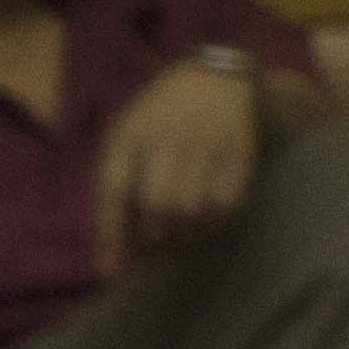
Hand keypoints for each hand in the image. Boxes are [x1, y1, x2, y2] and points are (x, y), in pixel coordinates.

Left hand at [93, 56, 260, 272]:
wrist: (213, 77)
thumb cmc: (157, 121)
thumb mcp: (124, 140)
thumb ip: (111, 192)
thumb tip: (109, 260)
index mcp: (130, 135)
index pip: (114, 191)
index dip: (110, 235)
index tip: (109, 272)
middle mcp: (168, 137)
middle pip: (156, 206)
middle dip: (151, 237)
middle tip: (154, 243)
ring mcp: (207, 142)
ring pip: (190, 208)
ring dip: (182, 235)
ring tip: (178, 234)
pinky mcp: (239, 150)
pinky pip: (226, 203)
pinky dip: (213, 224)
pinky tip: (205, 222)